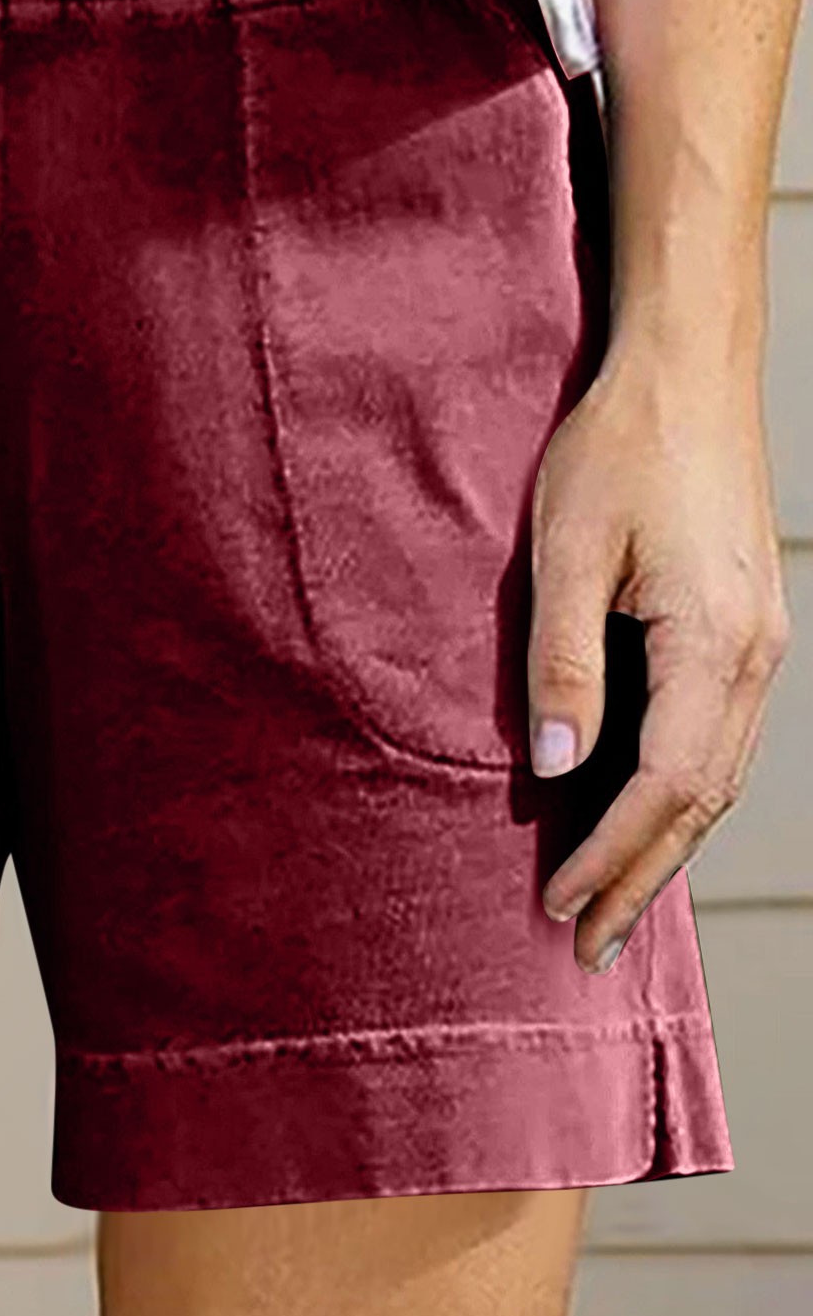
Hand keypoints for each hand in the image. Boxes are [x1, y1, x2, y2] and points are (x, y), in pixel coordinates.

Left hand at [528, 304, 791, 974]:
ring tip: (613, 899)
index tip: (557, 906)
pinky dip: (681, 791)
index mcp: (714, 645)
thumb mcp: (566, 552)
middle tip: (587, 943)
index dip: (609, 855)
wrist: (687, 372)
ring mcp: (758, 644)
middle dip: (641, 877)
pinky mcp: (743, 626)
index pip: (662, 787)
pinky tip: (645, 812)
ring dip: (663, 843)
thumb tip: (557, 768)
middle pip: (701, 800)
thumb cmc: (619, 449)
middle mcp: (753, 657)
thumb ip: (562, 664)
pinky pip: (718, 737)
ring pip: (717, 776)